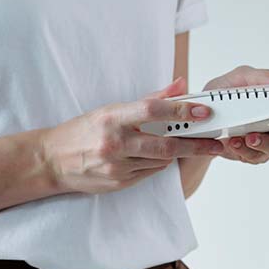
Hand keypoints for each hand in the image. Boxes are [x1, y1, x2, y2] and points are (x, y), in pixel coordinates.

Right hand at [40, 79, 223, 193]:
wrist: (51, 161)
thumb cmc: (83, 131)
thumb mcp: (111, 109)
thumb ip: (149, 99)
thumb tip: (180, 84)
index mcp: (112, 118)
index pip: (152, 111)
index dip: (180, 110)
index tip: (202, 112)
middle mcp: (115, 143)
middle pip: (165, 144)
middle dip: (195, 144)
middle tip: (216, 143)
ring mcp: (117, 166)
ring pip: (160, 160)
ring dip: (178, 153)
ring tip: (193, 145)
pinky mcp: (119, 183)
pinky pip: (150, 173)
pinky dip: (159, 163)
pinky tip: (159, 156)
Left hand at [202, 65, 268, 164]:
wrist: (196, 120)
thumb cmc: (222, 96)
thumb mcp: (236, 79)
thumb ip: (258, 77)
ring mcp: (268, 141)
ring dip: (262, 143)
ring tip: (245, 135)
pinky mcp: (251, 155)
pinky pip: (254, 157)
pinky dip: (242, 149)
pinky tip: (232, 140)